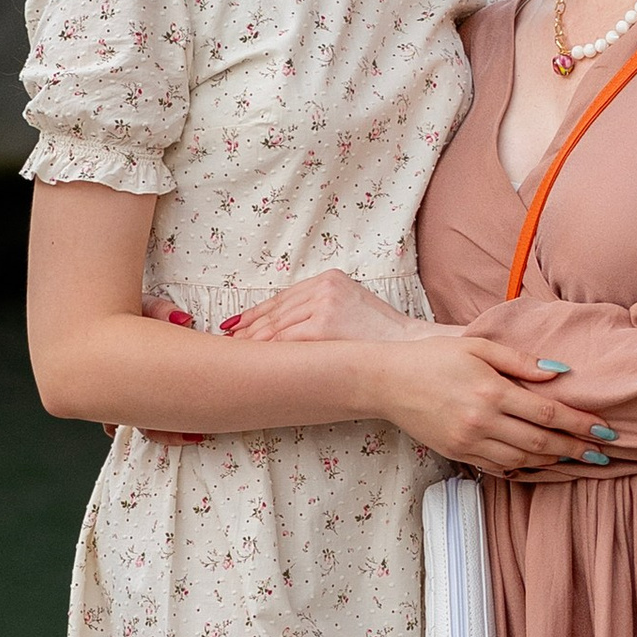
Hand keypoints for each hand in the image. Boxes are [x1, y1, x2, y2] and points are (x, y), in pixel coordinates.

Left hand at [227, 271, 428, 346]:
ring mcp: (324, 304)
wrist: (408, 347)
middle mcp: (324, 287)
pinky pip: (286, 339)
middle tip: (228, 341)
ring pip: (277, 325)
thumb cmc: (381, 337)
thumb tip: (284, 327)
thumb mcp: (351, 309)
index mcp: (330, 279)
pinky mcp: (324, 325)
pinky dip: (267, 349)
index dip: (256, 313)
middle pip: (276, 310)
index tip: (236, 325)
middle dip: (248, 327)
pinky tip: (254, 357)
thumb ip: (321, 310)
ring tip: (234, 351)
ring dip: (252, 340)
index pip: (283, 297)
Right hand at [370, 332, 603, 474]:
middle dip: (576, 449)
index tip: (605, 430)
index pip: (548, 413)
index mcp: (492, 392)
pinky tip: (541, 464)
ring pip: (522, 460)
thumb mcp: (478, 347)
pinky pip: (499, 467)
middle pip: (541, 442)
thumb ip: (520, 361)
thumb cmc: (433, 358)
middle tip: (603, 454)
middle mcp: (483, 422)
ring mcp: (469, 442)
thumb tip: (559, 372)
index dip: (580, 423)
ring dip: (554, 461)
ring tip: (577, 459)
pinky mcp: (458, 454)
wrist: (387, 382)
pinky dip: (524, 468)